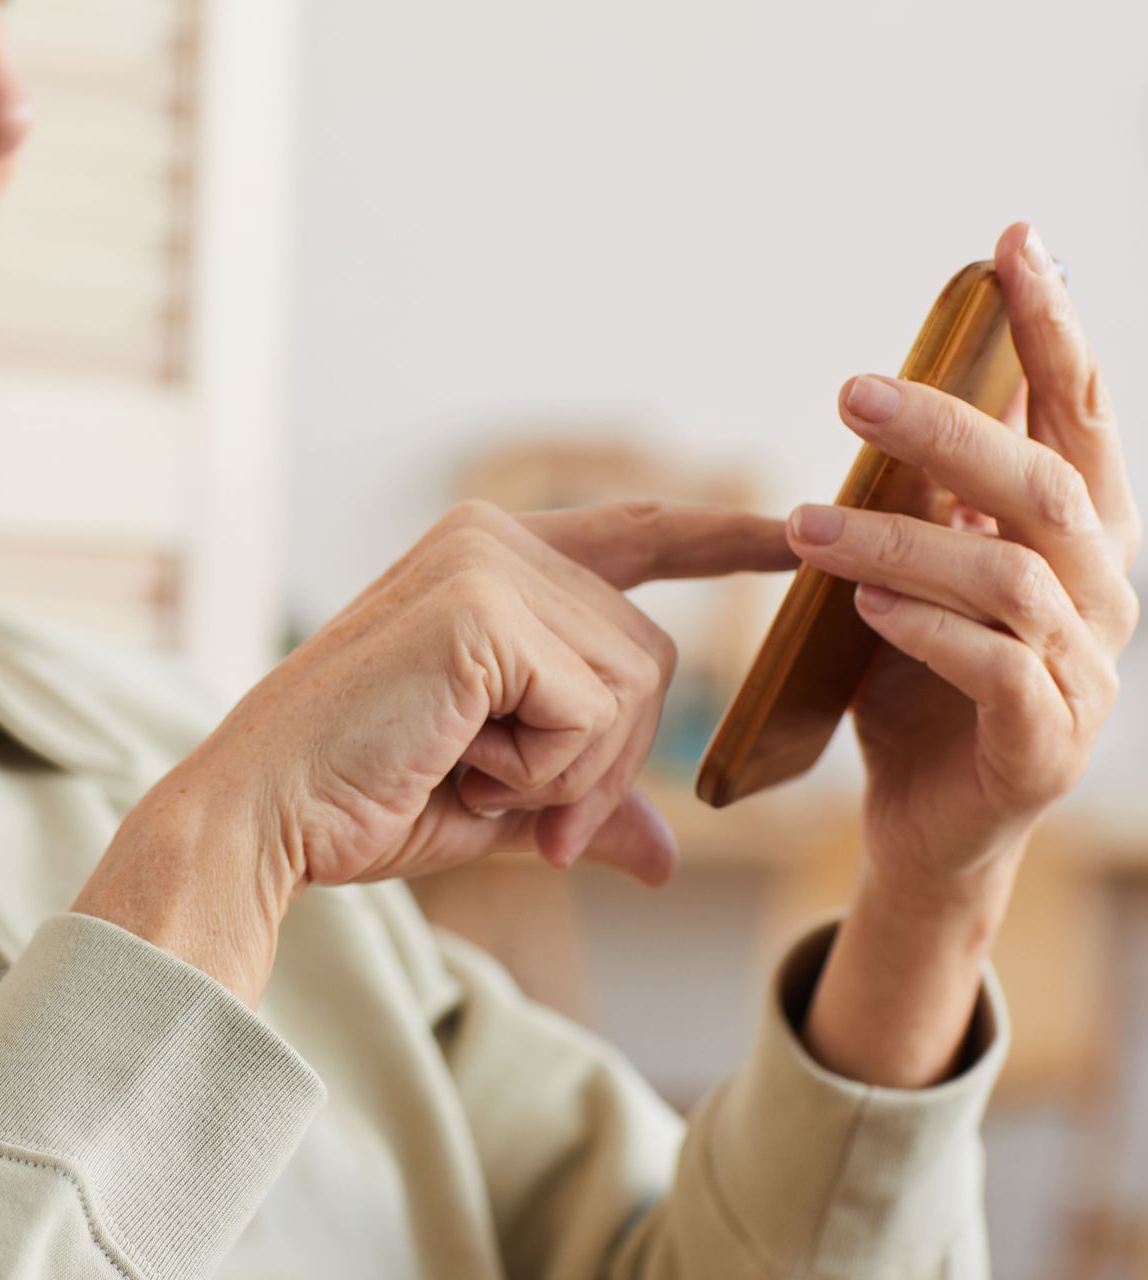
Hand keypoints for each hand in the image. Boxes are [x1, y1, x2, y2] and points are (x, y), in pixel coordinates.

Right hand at [75, 499, 793, 1001]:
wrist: (264, 811)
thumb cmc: (360, 797)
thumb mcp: (499, 800)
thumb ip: (586, 800)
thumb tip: (662, 859)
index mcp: (490, 559)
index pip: (638, 533)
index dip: (720, 539)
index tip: (793, 533)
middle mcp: (494, 538)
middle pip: (650, 655)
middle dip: (606, 762)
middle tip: (518, 810)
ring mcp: (487, 564)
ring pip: (631, 689)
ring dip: (567, 771)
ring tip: (470, 775)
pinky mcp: (482, 611)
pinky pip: (591, 714)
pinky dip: (541, 772)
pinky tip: (461, 763)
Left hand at [789, 223, 1139, 1086]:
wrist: (928, 823)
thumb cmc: (922, 683)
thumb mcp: (923, 574)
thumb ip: (934, 501)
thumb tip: (911, 399)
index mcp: (1079, 537)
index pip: (1082, 411)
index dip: (1055, 325)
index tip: (1009, 241)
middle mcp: (1101, 592)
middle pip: (1045, 482)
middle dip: (949, 427)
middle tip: (847, 388)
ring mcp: (1083, 671)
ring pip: (1007, 576)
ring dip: (900, 540)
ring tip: (805, 524)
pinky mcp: (1043, 743)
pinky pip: (992, 667)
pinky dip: (924, 628)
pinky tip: (862, 604)